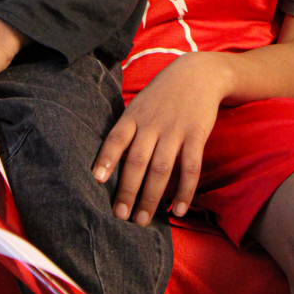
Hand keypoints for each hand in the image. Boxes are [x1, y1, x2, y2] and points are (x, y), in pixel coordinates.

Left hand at [92, 51, 231, 225]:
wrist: (198, 73)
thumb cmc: (162, 95)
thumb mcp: (140, 105)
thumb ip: (128, 130)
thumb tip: (110, 163)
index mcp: (134, 116)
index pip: (116, 138)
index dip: (106, 158)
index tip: (96, 179)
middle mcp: (152, 124)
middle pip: (137, 161)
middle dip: (127, 190)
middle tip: (120, 216)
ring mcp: (175, 129)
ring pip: (161, 169)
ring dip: (151, 198)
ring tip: (142, 220)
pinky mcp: (197, 134)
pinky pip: (191, 167)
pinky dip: (184, 190)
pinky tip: (178, 210)